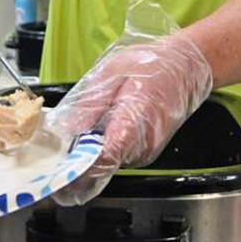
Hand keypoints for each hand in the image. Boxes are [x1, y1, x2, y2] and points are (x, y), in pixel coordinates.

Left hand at [46, 34, 212, 204]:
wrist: (187, 67)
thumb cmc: (152, 65)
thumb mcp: (112, 72)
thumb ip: (90, 103)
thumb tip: (67, 129)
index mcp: (132, 126)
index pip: (101, 163)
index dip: (76, 173)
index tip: (55, 176)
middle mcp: (141, 147)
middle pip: (100, 167)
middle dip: (76, 163)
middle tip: (53, 153)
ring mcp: (145, 152)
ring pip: (108, 164)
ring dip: (89, 154)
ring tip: (78, 131)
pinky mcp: (145, 151)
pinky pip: (117, 156)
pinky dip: (103, 148)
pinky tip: (97, 129)